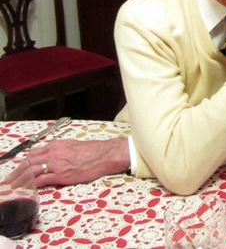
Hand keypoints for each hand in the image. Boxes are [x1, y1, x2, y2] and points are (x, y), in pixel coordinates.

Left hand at [14, 138, 129, 187]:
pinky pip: (40, 181)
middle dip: (15, 173)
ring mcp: (56, 164)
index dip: (23, 163)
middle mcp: (53, 153)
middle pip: (27, 162)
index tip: (17, 170)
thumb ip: (60, 151)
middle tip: (8, 181)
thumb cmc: (93, 151)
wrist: (105, 154)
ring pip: (30, 171)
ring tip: (11, 188)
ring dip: (18, 180)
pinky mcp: (61, 175)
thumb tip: (52, 157)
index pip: (33, 154)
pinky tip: (25, 190)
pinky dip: (30, 186)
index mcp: (56, 145)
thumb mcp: (73, 146)